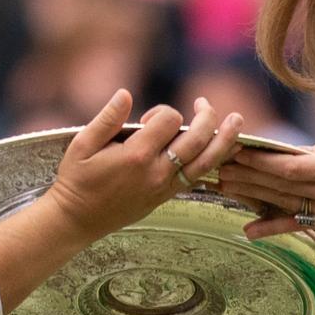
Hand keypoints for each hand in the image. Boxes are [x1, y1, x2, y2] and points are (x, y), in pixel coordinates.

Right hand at [44, 90, 243, 241]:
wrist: (77, 220)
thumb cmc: (76, 179)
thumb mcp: (82, 144)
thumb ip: (107, 118)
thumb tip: (126, 93)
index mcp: (136, 155)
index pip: (169, 120)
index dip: (161, 112)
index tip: (146, 120)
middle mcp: (156, 172)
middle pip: (196, 138)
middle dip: (206, 116)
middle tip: (205, 103)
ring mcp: (164, 187)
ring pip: (206, 161)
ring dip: (224, 140)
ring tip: (237, 121)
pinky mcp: (166, 197)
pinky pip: (198, 177)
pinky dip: (214, 162)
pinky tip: (225, 149)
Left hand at [217, 135, 314, 240]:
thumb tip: (303, 152)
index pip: (292, 165)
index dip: (261, 158)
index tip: (237, 148)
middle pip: (281, 183)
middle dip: (246, 172)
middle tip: (215, 163)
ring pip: (284, 201)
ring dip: (251, 194)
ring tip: (222, 185)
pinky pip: (299, 225)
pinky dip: (272, 228)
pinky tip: (248, 229)